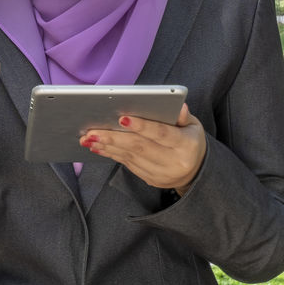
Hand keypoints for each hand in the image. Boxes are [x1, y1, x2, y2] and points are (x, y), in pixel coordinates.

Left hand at [79, 103, 206, 193]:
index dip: (142, 126)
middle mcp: (173, 162)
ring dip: (107, 146)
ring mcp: (160, 173)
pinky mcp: (150, 179)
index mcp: (186, 145)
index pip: (162, 134)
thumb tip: (178, 105)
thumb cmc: (190, 140)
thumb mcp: (193, 125)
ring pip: (130, 157)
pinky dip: (111, 154)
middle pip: (140, 147)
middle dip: (113, 138)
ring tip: (88, 137)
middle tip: (92, 130)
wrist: (195, 171)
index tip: (121, 118)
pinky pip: (127, 164)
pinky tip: (97, 146)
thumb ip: (183, 115)